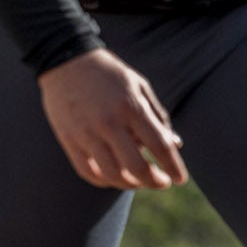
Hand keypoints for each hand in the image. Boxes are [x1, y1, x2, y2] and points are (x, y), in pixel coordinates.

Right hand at [37, 49, 185, 189]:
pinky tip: (114, 177)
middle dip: (154, 181)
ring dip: (131, 185)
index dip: (174, 167)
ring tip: (138, 182)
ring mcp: (86, 133)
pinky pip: (88, 171)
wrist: (65, 61)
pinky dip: (104, 181)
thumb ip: (157, 115)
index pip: (159, 146)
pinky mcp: (69, 139)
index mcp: (131, 107)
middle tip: (161, 182)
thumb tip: (175, 145)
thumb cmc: (108, 74)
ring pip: (113, 175)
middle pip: (137, 167)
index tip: (180, 178)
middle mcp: (109, 122)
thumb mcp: (139, 86)